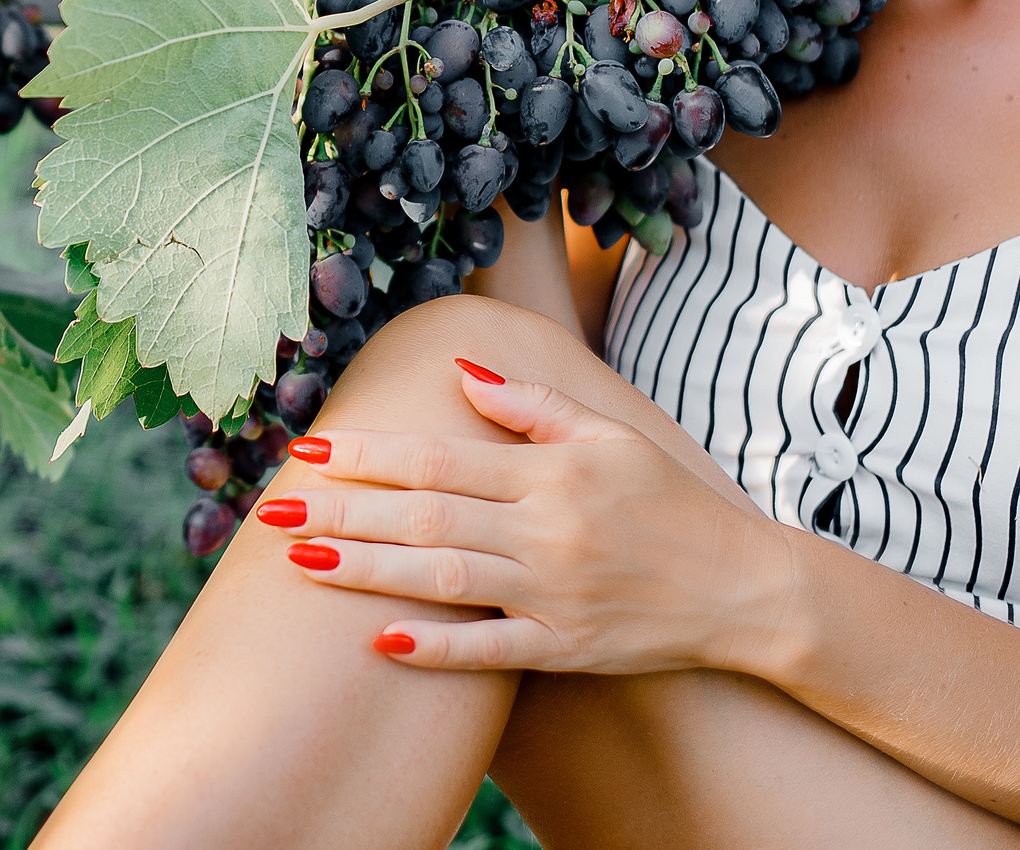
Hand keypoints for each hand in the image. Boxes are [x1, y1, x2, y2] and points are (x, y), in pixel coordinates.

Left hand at [258, 361, 800, 673]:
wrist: (744, 587)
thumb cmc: (669, 502)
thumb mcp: (611, 435)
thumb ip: (533, 405)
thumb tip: (462, 369)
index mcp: (549, 472)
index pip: (439, 458)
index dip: (370, 455)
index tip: (309, 450)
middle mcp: (545, 530)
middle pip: (425, 517)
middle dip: (345, 513)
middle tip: (274, 511)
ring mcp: (553, 593)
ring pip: (444, 580)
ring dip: (368, 572)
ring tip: (302, 564)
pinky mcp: (566, 649)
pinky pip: (490, 651)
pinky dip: (437, 647)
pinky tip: (380, 641)